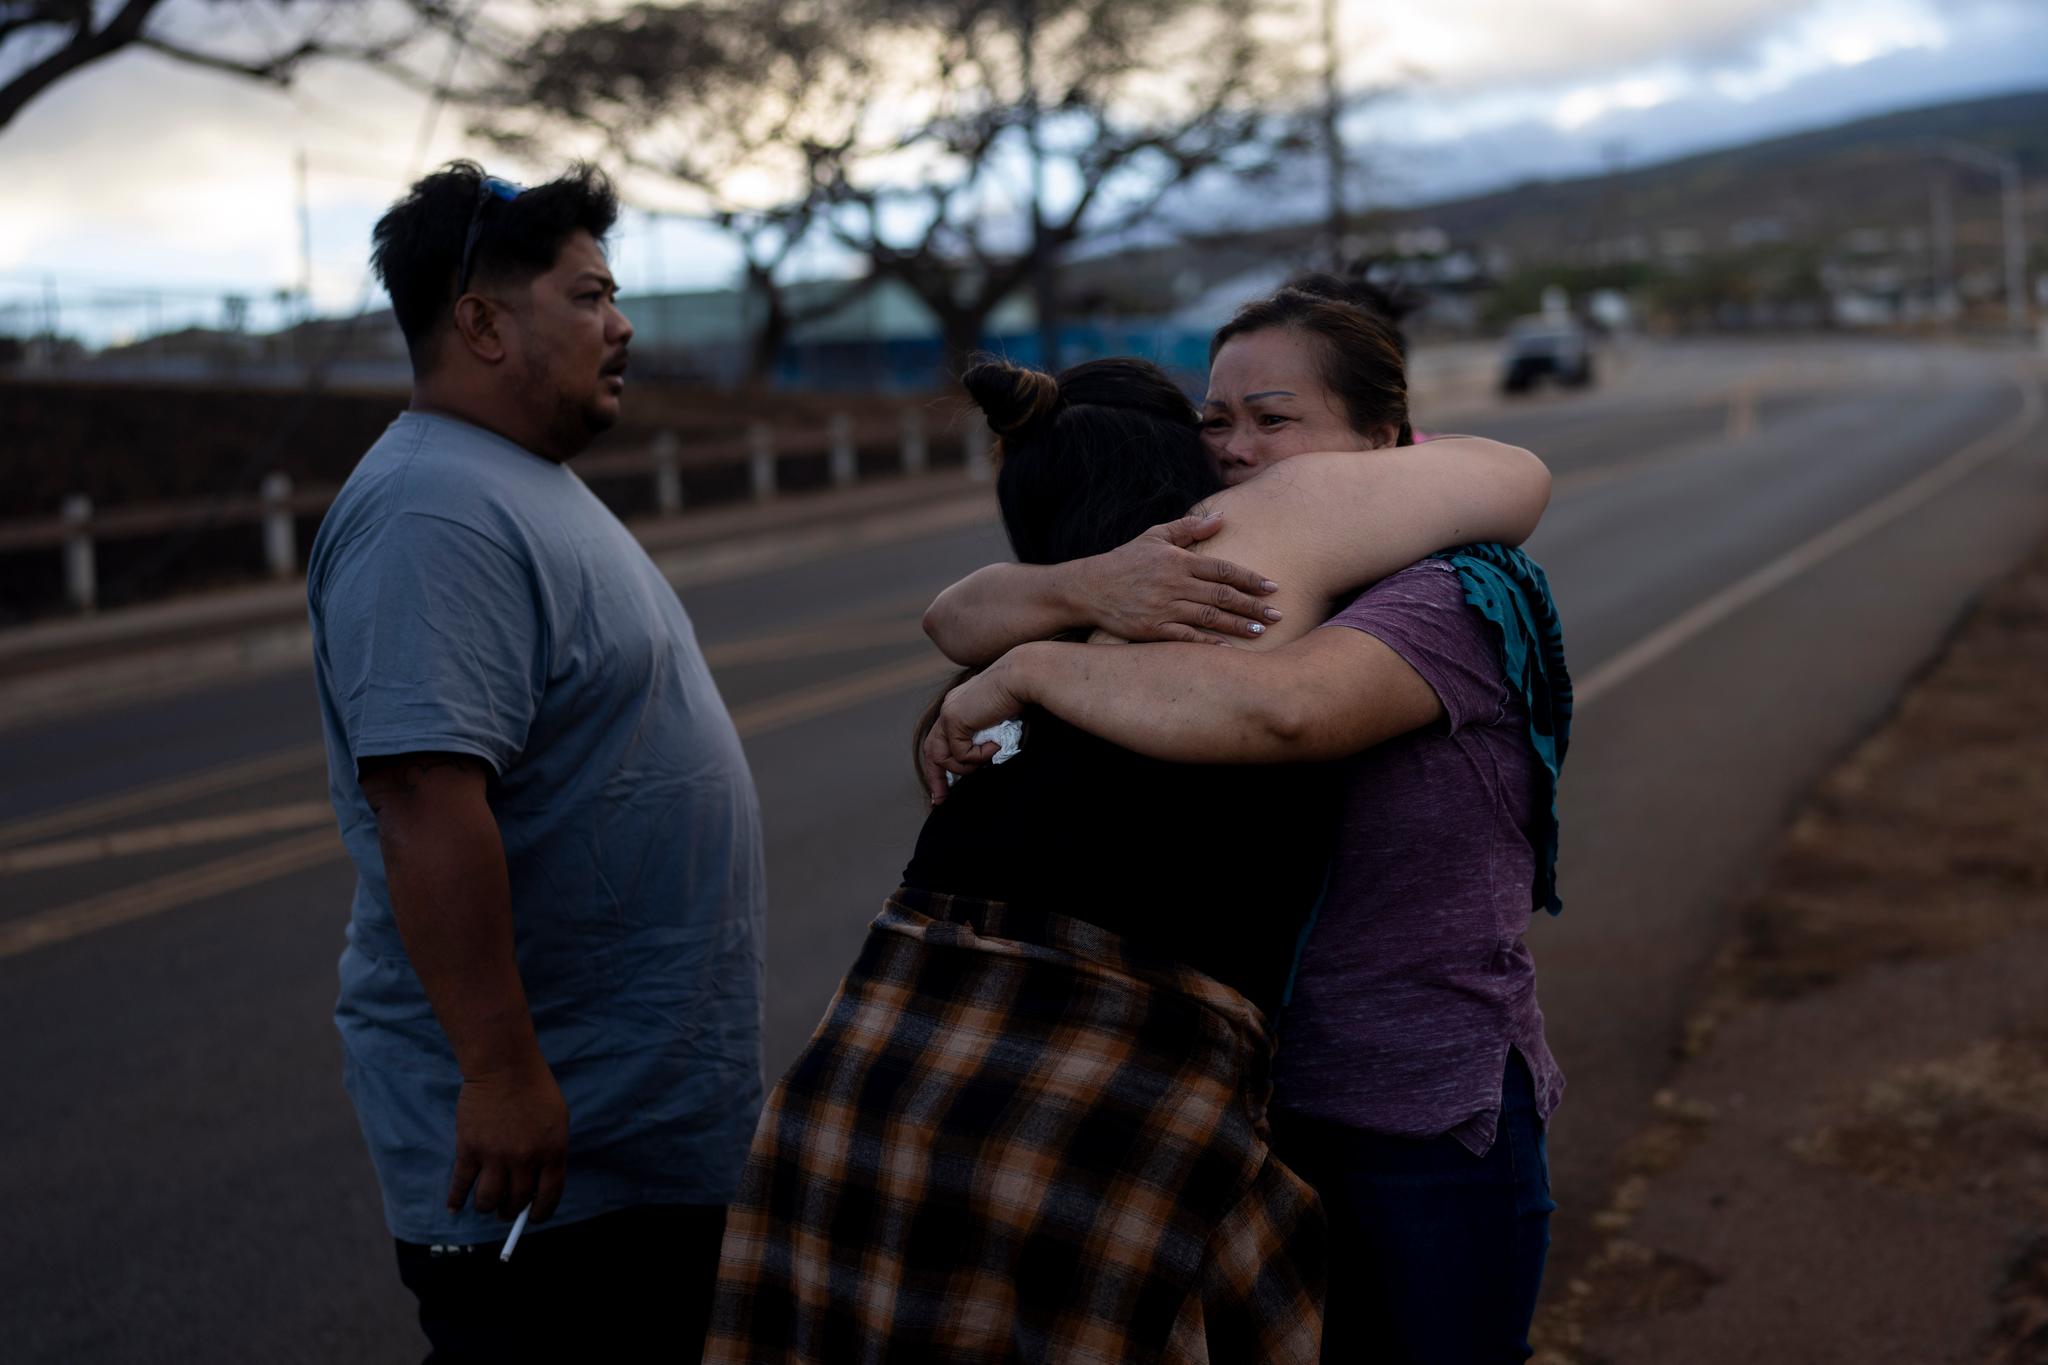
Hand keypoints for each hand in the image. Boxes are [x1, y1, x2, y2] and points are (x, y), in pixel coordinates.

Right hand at [446, 1058, 569, 1224]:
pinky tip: (454, 1207)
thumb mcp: (557, 1122)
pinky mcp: (469, 1149)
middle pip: (516, 1201)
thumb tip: (537, 1187)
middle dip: (511, 1211)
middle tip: (506, 1210)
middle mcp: (525, 1159)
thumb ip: (550, 1153)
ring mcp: (496, 1155)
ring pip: (488, 1200)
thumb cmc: (534, 1091)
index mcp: (552, 1152)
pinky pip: (461, 1184)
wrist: (505, 1067)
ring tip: (486, 1205)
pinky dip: (455, 1199)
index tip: (534, 1218)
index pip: (549, 1196)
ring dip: (487, 1207)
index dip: (540, 1213)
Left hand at [920, 662, 1026, 803]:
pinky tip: (995, 744)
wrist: (1023, 676)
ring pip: (943, 757)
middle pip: (931, 751)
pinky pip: (961, 754)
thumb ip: (986, 736)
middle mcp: (949, 709)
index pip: (940, 740)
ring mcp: (948, 714)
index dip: (941, 765)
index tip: (945, 788)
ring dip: (966, 766)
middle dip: (936, 779)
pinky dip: (980, 756)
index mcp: (958, 706)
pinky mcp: (954, 720)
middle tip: (941, 800)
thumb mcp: (999, 721)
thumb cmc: (1022, 695)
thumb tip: (985, 760)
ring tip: (989, 756)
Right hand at [1075, 513, 1278, 643]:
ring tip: (1262, 631)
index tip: (1273, 587)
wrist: (1088, 587)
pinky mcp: (1152, 629)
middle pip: (1222, 595)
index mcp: (1178, 560)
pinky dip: (1207, 643)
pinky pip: (1185, 637)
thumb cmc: (1125, 560)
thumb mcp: (1155, 536)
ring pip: (1209, 616)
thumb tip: (1222, 517)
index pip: (1223, 569)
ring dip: (1238, 625)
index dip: (1251, 579)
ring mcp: (1163, 608)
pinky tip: (1226, 649)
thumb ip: (1189, 527)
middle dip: (1253, 605)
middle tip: (1279, 614)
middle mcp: (1174, 584)